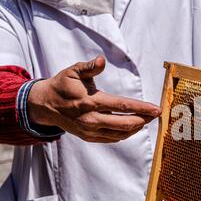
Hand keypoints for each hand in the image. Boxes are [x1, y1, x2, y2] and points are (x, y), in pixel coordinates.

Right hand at [28, 56, 161, 142]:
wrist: (45, 105)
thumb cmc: (63, 85)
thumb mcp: (73, 71)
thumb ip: (90, 67)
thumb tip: (102, 61)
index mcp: (90, 102)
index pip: (122, 106)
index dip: (142, 108)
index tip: (156, 109)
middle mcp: (91, 119)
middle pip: (125, 124)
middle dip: (144, 119)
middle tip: (155, 114)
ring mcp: (90, 131)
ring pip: (121, 134)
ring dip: (137, 127)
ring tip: (147, 119)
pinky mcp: (89, 137)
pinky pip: (113, 138)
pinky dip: (126, 133)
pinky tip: (133, 126)